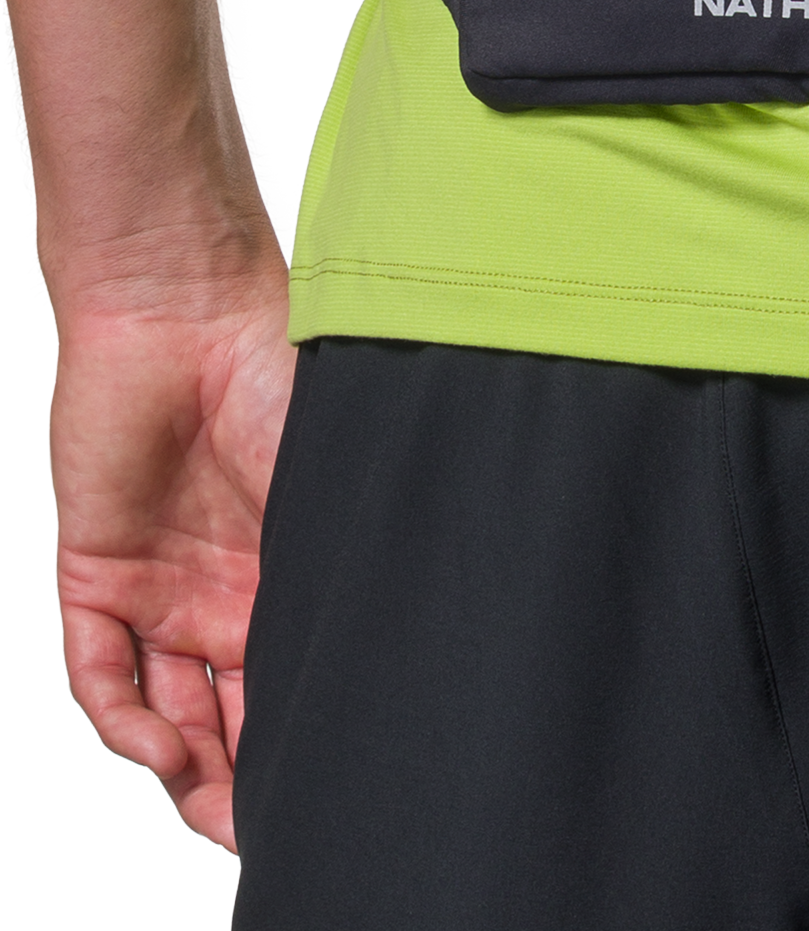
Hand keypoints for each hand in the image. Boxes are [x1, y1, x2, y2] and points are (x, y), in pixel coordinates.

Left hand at [49, 268, 294, 853]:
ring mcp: (160, 585)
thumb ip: (330, 560)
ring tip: (215, 806)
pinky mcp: (99, 574)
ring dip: (186, 765)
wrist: (186, 311)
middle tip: (267, 821)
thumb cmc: (272, 366)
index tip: (330, 778)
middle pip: (230, 710)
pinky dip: (126, 721)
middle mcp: (223, 586)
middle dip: (244, 775)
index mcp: (286, 562)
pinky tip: (158, 747)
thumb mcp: (322, 479)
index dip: (304, 732)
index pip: (294, 671)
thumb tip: (386, 637)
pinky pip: (104, 673)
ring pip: (166, 708)